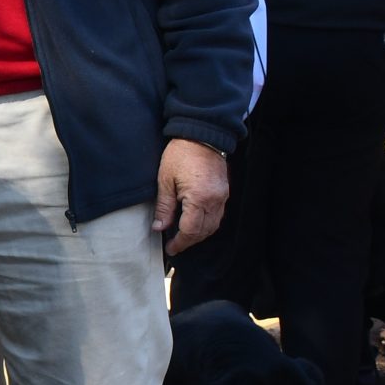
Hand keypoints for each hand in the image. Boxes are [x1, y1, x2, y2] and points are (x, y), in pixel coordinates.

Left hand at [152, 137, 229, 254]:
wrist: (201, 134)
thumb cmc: (180, 154)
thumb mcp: (165, 180)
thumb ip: (164, 207)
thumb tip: (160, 228)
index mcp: (199, 198)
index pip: (190, 230)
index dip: (180, 242)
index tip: (170, 249)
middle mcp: (215, 200)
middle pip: (204, 231)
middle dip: (189, 241)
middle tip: (175, 246)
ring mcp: (222, 196)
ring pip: (213, 225)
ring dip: (199, 234)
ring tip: (184, 237)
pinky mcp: (224, 191)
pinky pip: (218, 215)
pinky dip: (207, 223)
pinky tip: (195, 223)